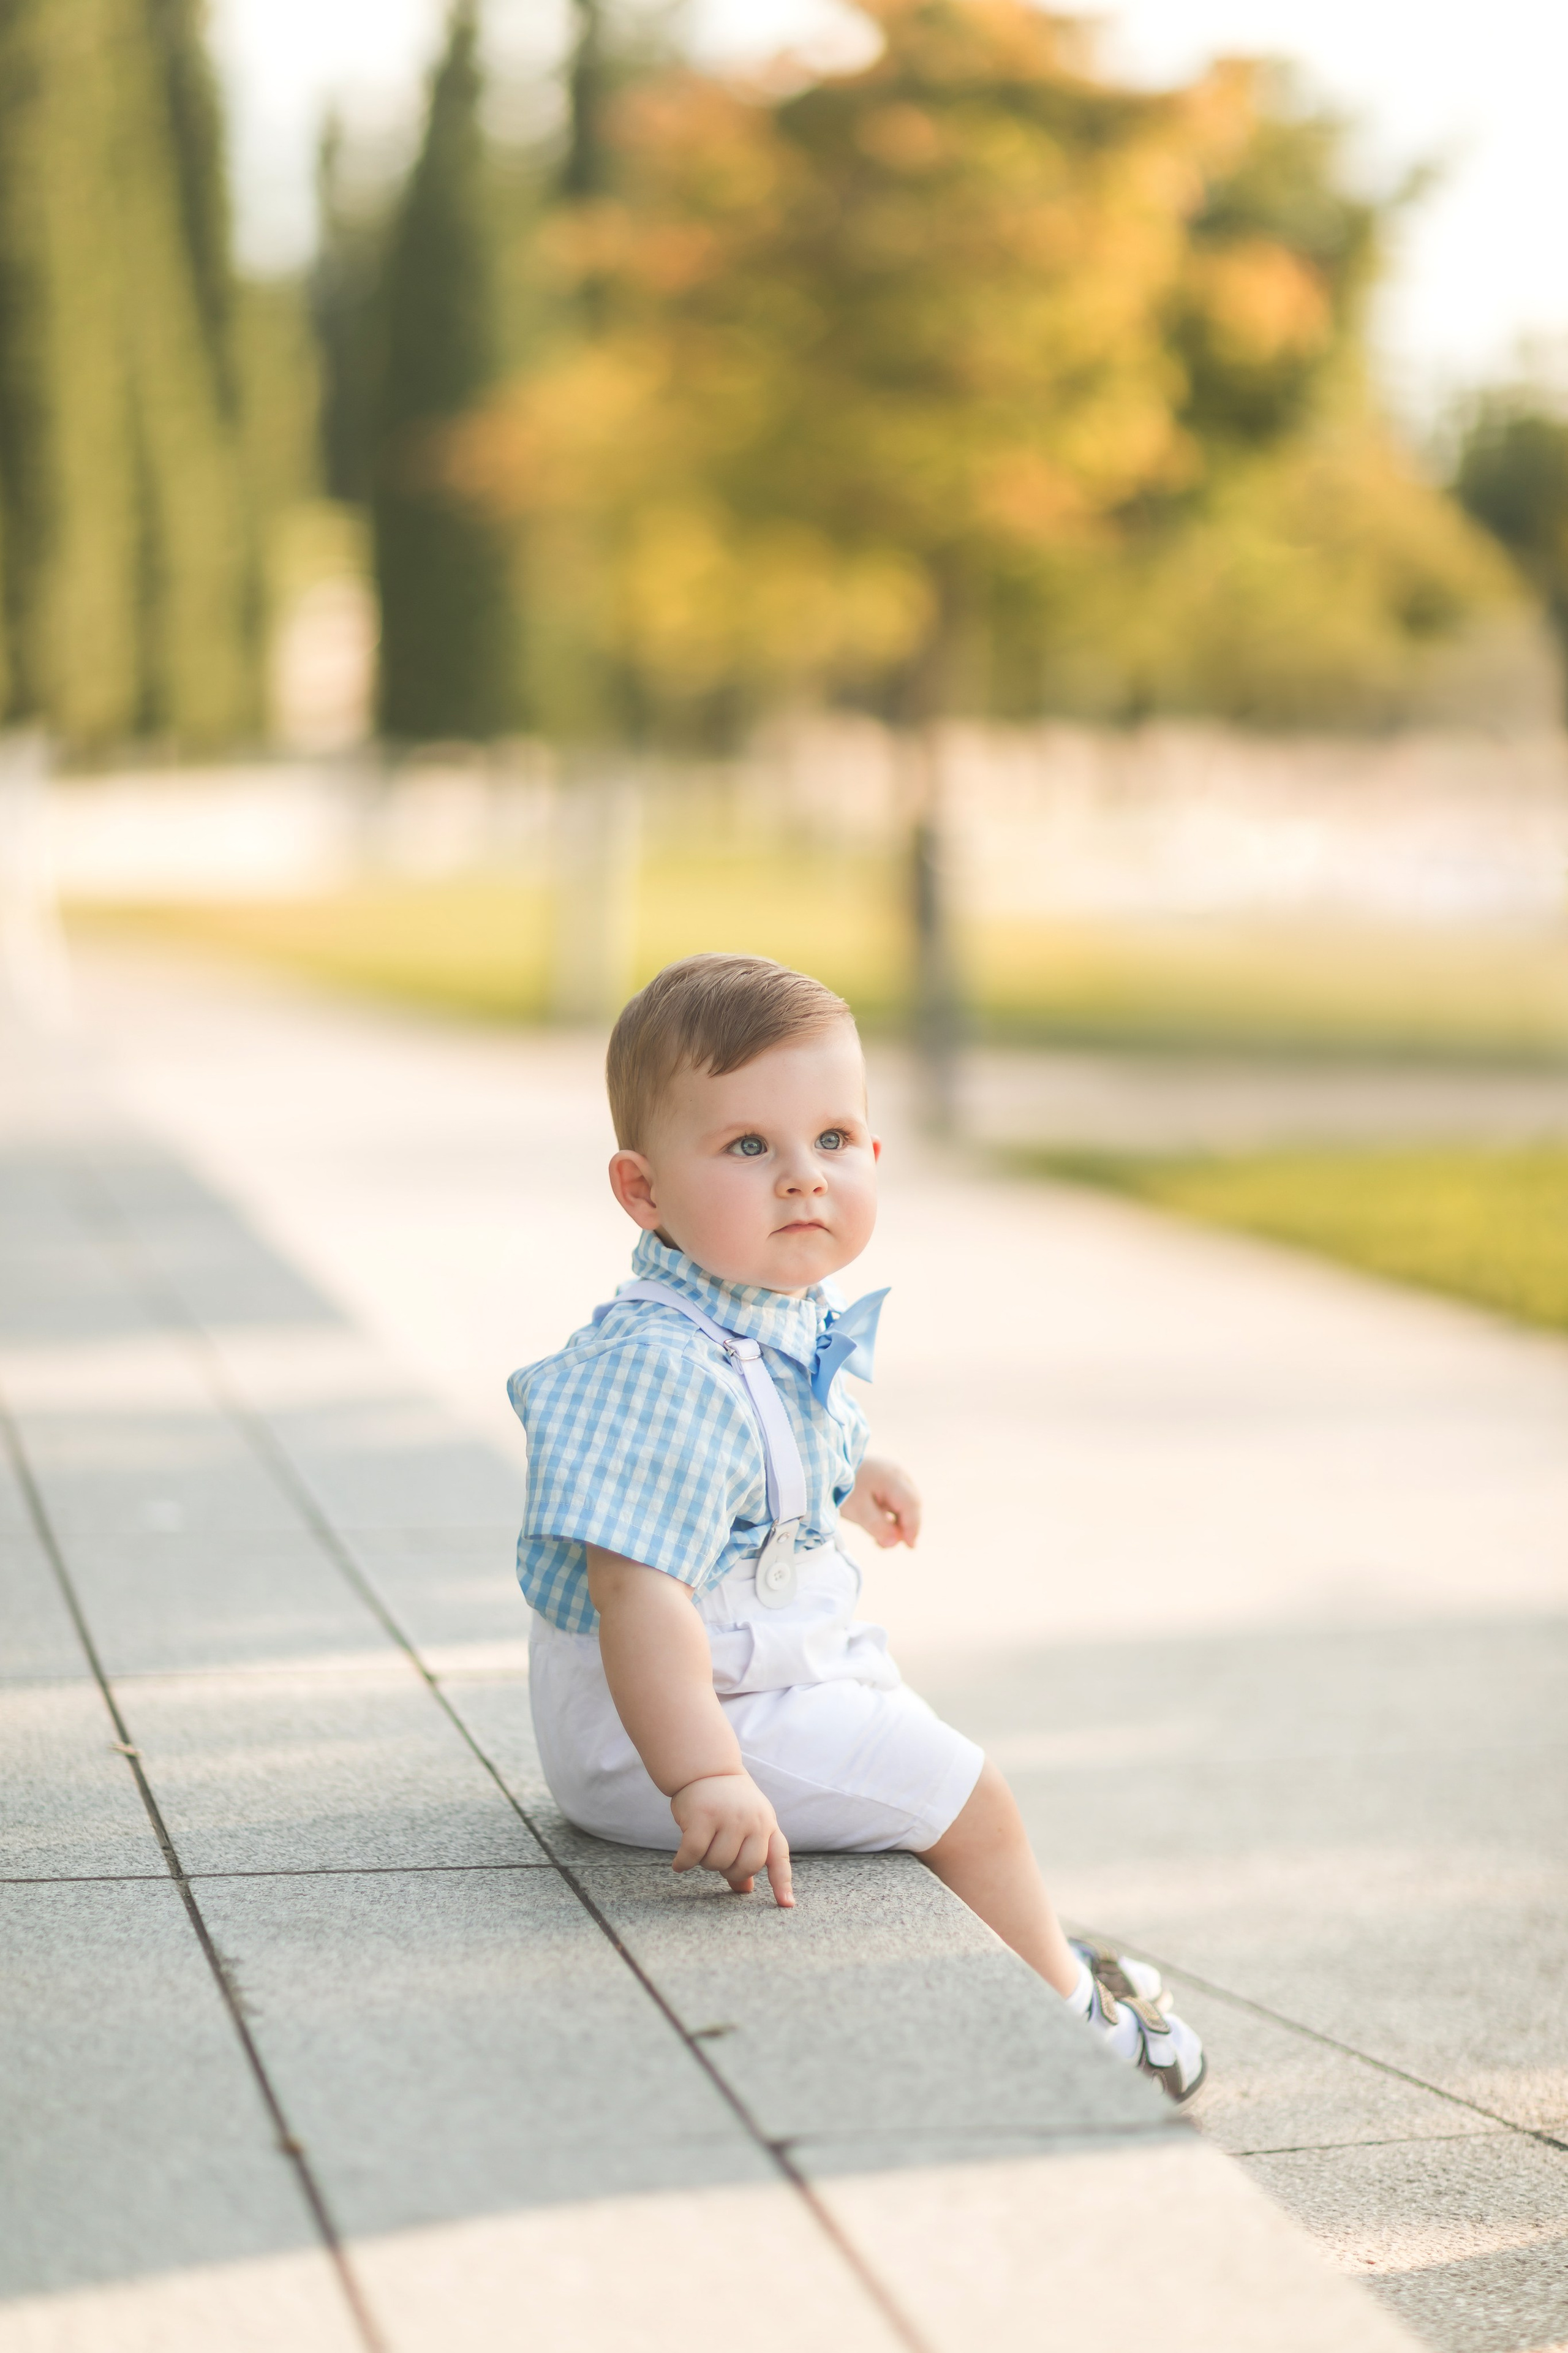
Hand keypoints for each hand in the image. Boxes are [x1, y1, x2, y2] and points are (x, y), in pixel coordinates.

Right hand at [670, 1773, 793, 1906]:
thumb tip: (745, 1889)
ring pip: (716, 1863)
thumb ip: (747, 1853)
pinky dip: (683, 1863)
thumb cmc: (727, 1801)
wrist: (705, 1766)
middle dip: (727, 1869)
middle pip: (744, 1867)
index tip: (787, 1905)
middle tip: (715, 1856)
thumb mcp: (745, 1823)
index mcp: (767, 1823)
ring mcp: (729, 1817)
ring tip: (700, 1845)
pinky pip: (693, 1854)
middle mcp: (753, 1820)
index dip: (782, 1882)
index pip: (778, 1856)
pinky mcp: (703, 1816)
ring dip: (704, 1862)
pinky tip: (679, 1864)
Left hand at [841, 1455, 920, 1548]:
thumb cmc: (842, 1488)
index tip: (910, 1546)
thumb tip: (895, 1542)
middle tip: (887, 1545)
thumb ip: (877, 1526)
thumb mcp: (857, 1509)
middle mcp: (898, 1474)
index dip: (913, 1527)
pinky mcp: (887, 1480)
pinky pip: (896, 1501)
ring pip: (904, 1504)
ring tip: (879, 1541)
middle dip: (904, 1527)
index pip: (911, 1505)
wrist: (827, 1467)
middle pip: (911, 1504)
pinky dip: (891, 1516)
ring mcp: (893, 1476)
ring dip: (897, 1524)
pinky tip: (879, 1529)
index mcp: (893, 1478)